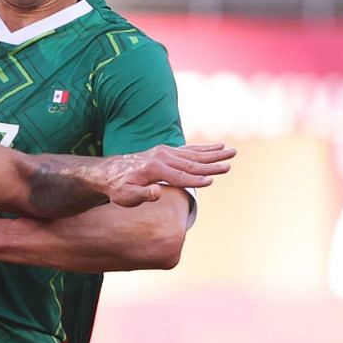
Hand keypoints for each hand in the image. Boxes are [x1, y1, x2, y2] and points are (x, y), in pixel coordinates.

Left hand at [87, 143, 233, 207]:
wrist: (110, 172)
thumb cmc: (118, 188)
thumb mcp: (126, 196)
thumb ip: (142, 195)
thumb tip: (157, 193)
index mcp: (154, 169)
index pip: (179, 176)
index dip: (195, 180)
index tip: (212, 180)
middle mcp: (162, 157)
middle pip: (191, 162)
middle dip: (212, 164)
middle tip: (230, 164)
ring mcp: (165, 152)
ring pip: (194, 154)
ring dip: (214, 153)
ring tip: (231, 151)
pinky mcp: (167, 151)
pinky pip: (189, 150)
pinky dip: (204, 148)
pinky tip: (218, 146)